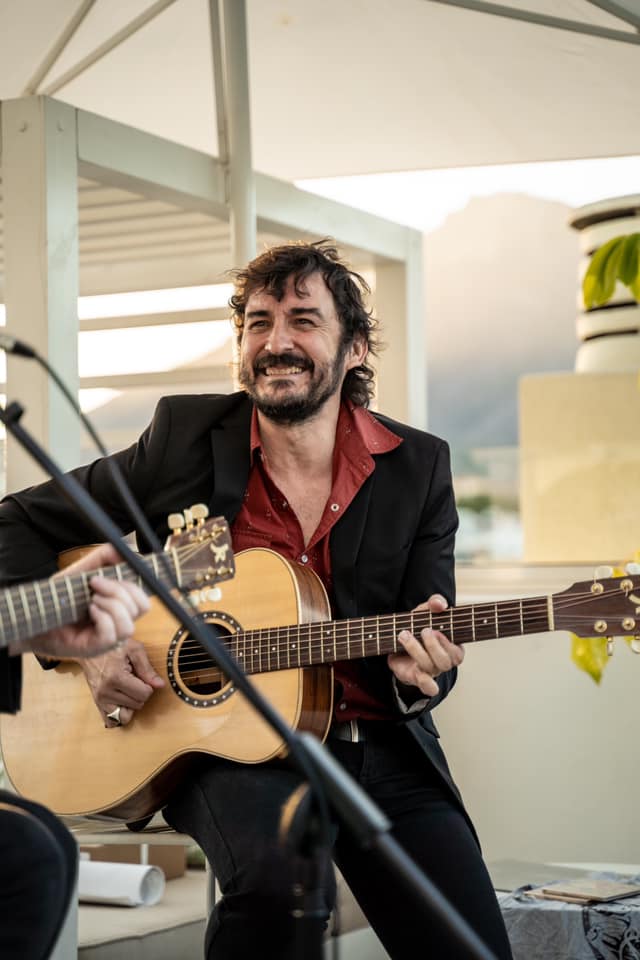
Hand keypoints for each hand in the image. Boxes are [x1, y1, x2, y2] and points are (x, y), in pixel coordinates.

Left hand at [13, 543, 149, 658]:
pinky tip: (89, 610)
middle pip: (141, 609)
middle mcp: (116, 625)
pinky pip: (110, 634)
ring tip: (92, 599)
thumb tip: (123, 550)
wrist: (32, 616)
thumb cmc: (57, 598)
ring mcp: (107, 640)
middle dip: (120, 590)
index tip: (115, 573)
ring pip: (128, 625)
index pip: (144, 601)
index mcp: (118, 609)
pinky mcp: (93, 649)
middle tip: (96, 584)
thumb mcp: (81, 571)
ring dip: (111, 605)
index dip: (136, 586)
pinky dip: (102, 618)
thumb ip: (102, 558)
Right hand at [80, 638, 164, 727]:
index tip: (142, 676)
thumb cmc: (113, 647)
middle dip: (141, 694)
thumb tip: (160, 685)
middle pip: (137, 705)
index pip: (144, 694)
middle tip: (134, 680)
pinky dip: (120, 713)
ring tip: (128, 690)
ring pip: (126, 715)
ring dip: (132, 704)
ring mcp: (100, 699)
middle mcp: (106, 691)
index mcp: (116, 677)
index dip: (148, 686)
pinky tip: (122, 700)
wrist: (91, 648)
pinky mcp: (97, 703)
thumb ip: (147, 669)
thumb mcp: (134, 650)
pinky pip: (112, 720)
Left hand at [387, 594, 463, 697]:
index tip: (436, 629)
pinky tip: (419, 673)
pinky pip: (428, 688)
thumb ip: (434, 603)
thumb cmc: (417, 626)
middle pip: (445, 662)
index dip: (448, 643)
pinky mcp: (416, 677)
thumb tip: (439, 604)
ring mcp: (431, 671)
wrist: (397, 640)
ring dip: (416, 650)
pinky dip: (427, 684)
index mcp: (451, 648)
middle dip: (433, 646)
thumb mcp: (425, 611)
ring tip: (403, 635)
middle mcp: (443, 662)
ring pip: (430, 667)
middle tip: (424, 630)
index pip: (457, 652)